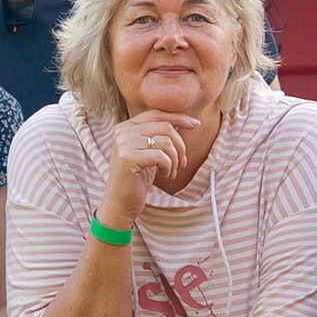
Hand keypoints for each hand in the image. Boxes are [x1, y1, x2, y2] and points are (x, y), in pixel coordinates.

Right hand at [100, 113, 189, 230]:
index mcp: (125, 127)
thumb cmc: (137, 177)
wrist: (120, 202)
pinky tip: (165, 175)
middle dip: (180, 145)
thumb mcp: (148, 151)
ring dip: (175, 159)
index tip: (196, 124)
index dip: (178, 117)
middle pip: (165, 126)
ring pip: (166, 141)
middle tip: (182, 162)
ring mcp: (124, 143)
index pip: (157, 114)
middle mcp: (122, 131)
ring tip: (172, 171)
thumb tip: (181, 121)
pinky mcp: (129, 158)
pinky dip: (169, 166)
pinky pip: (162, 156)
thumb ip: (158, 134)